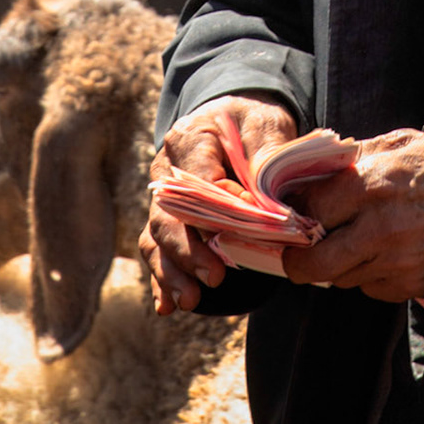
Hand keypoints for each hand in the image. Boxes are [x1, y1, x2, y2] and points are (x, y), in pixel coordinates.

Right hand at [141, 95, 298, 314]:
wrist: (238, 117)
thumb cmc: (253, 121)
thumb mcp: (267, 125)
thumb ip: (265, 156)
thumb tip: (264, 199)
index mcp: (190, 137)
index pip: (195, 179)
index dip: (213, 209)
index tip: (233, 232)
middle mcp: (167, 170)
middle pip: (169, 214)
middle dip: (188, 250)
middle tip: (214, 276)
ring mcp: (164, 198)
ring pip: (157, 238)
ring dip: (171, 272)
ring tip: (189, 300)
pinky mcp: (169, 220)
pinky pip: (157, 250)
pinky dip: (161, 278)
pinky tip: (167, 306)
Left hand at [284, 128, 423, 304]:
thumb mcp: (395, 144)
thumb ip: (352, 158)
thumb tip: (311, 171)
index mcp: (370, 187)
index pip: (311, 211)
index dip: (295, 215)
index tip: (291, 216)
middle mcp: (380, 230)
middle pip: (317, 264)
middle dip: (300, 262)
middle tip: (296, 257)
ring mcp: (397, 262)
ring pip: (344, 278)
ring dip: (339, 265)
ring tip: (353, 241)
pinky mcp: (411, 284)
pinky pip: (372, 288)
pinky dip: (370, 274)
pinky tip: (383, 253)